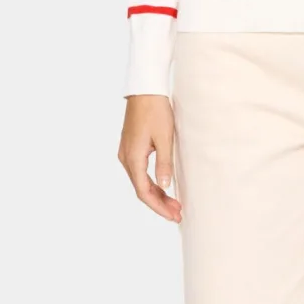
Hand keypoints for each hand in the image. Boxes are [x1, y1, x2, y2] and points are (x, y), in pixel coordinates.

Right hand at [118, 94, 181, 222]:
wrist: (145, 89)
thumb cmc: (156, 110)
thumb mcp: (165, 138)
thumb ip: (164, 164)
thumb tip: (164, 187)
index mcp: (133, 158)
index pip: (144, 192)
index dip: (158, 206)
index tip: (173, 215)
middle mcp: (126, 158)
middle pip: (141, 189)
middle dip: (159, 203)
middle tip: (177, 213)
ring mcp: (126, 152)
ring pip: (140, 181)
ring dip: (156, 194)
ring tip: (174, 203)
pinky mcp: (131, 147)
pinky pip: (139, 172)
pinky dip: (151, 182)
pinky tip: (163, 187)